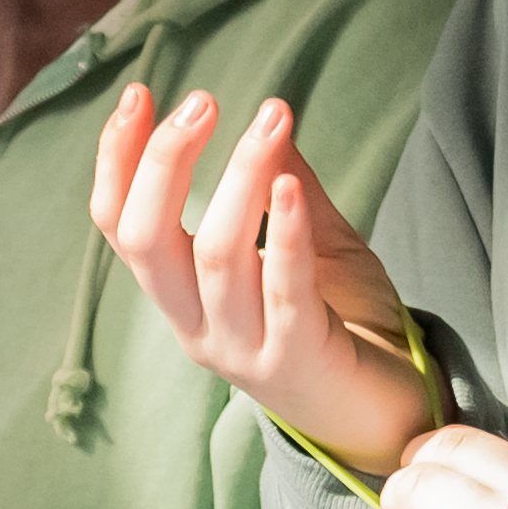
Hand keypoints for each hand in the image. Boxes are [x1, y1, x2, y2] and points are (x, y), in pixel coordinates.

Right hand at [92, 85, 441, 474]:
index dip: (118, 158)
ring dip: (238, 179)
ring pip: (216, 258)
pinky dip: (283, 231)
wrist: (389, 415)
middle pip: (146, 239)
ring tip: (269, 119)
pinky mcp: (296, 362)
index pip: (120, 225)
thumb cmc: (345, 325)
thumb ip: (285, 190)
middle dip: (162, 162)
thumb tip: (271, 121)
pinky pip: (283, 289)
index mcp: (183, 298)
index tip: (139, 93)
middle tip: (201, 101)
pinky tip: (289, 181)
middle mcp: (196, 327)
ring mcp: (242, 351)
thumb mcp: (312, 245)